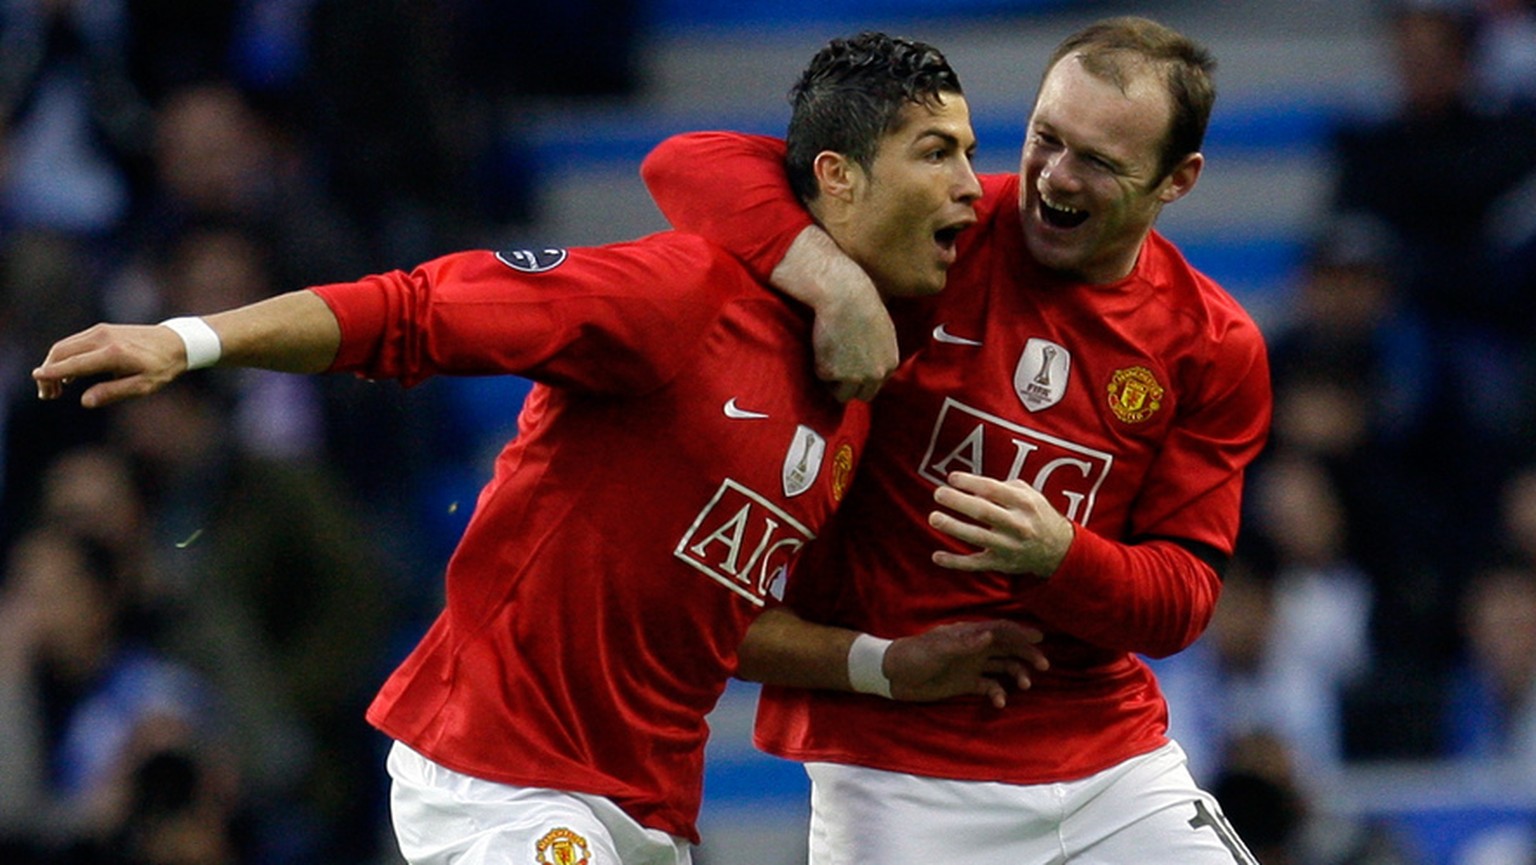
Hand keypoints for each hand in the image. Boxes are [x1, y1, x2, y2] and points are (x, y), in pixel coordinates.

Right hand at [33, 323, 187, 407]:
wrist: (175, 342)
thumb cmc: (161, 368)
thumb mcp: (143, 386)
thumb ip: (113, 392)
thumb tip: (85, 401)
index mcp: (113, 353)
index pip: (74, 363)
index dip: (53, 373)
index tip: (37, 379)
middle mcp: (103, 338)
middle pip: (62, 352)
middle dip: (48, 373)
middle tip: (48, 395)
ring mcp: (100, 331)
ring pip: (64, 346)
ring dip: (54, 365)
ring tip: (55, 389)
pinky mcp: (101, 330)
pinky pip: (74, 343)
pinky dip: (64, 357)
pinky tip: (68, 376)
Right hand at [809, 279, 896, 402]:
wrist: (844, 295)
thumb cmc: (862, 303)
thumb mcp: (883, 330)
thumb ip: (880, 352)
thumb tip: (871, 361)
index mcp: (889, 364)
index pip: (876, 385)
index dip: (862, 378)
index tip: (851, 368)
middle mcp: (875, 375)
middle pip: (862, 395)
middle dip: (850, 386)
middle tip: (837, 370)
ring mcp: (853, 376)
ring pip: (841, 394)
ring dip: (834, 381)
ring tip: (828, 357)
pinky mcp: (830, 373)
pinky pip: (822, 377)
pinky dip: (819, 365)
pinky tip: (821, 345)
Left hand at [885, 619, 1048, 708]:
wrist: (892, 675)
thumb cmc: (913, 656)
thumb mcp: (938, 649)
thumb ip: (965, 644)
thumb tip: (991, 635)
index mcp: (968, 634)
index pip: (999, 630)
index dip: (1019, 632)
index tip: (1039, 639)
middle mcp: (974, 648)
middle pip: (1007, 648)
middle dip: (1026, 654)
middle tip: (1043, 666)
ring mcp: (972, 666)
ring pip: (1003, 667)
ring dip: (1016, 674)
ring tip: (1025, 685)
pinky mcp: (966, 684)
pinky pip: (989, 687)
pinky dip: (998, 693)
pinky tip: (999, 702)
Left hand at [929, 472, 1073, 577]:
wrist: (1059, 550)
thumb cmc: (1036, 515)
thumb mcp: (1028, 494)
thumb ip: (1002, 487)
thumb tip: (971, 487)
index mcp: (1024, 504)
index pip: (993, 490)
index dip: (970, 482)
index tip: (951, 477)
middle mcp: (1018, 525)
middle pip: (983, 512)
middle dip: (958, 502)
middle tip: (938, 493)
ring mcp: (1009, 547)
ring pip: (977, 537)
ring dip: (953, 527)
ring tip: (934, 518)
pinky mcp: (1001, 564)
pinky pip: (975, 564)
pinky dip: (955, 562)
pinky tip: (937, 556)